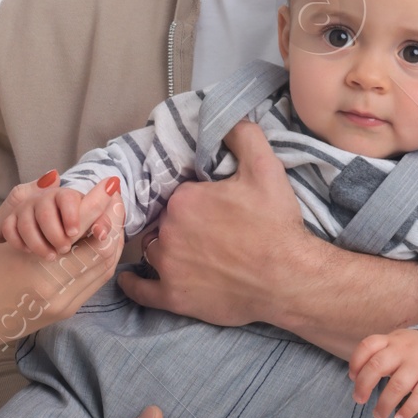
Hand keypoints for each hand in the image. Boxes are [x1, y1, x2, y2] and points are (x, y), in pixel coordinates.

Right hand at [0, 183, 123, 337]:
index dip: (100, 202)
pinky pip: (96, 280)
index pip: (82, 228)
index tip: (108, 184)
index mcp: (34, 266)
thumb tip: (53, 178)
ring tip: (110, 214)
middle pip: (104, 248)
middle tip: (114, 197)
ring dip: (112, 237)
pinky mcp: (67, 310)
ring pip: (105, 266)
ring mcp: (65, 303)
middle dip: (113, 218)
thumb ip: (21, 203)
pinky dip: (103, 256)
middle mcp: (56, 289)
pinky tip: (99, 239)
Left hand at [117, 118, 307, 325]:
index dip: (196, 201)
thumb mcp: (266, 168)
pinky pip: (141, 290)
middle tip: (208, 233)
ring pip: (153, 250)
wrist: (288, 278)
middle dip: (180, 224)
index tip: (214, 209)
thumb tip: (226, 120)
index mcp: (183, 199)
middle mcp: (168, 231)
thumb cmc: (276, 225)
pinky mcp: (173, 297)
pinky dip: (133, 284)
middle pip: (164, 222)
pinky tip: (128, 279)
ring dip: (162, 248)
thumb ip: (243, 135)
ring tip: (181, 251)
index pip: (178, 195)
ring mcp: (167, 266)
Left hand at [349, 328, 417, 417]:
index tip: (352, 377)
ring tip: (378, 415)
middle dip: (363, 385)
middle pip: (377, 366)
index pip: (368, 345)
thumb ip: (380, 355)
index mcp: (393, 340)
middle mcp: (405, 350)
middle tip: (359, 399)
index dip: (356, 362)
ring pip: (397, 385)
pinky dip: (407, 410)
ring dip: (384, 404)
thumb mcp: (399, 344)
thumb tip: (356, 378)